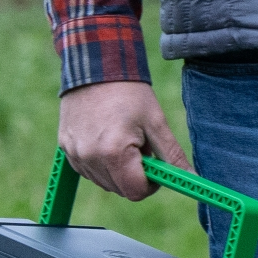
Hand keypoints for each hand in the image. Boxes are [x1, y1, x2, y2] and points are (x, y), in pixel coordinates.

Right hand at [59, 79, 183, 200]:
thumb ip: (172, 155)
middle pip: (120, 190)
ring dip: (118, 170)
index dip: (151, 185)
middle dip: (135, 176)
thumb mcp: (156, 122)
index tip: (156, 167)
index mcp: (114, 152)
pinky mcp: (65, 148)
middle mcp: (90, 157)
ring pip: (104, 182)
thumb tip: (192, 178)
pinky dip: (101, 164)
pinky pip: (88, 171)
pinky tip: (106, 140)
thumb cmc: (129, 92)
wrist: (96, 66)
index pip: (136, 192)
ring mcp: (74, 154)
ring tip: (122, 139)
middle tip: (140, 147)